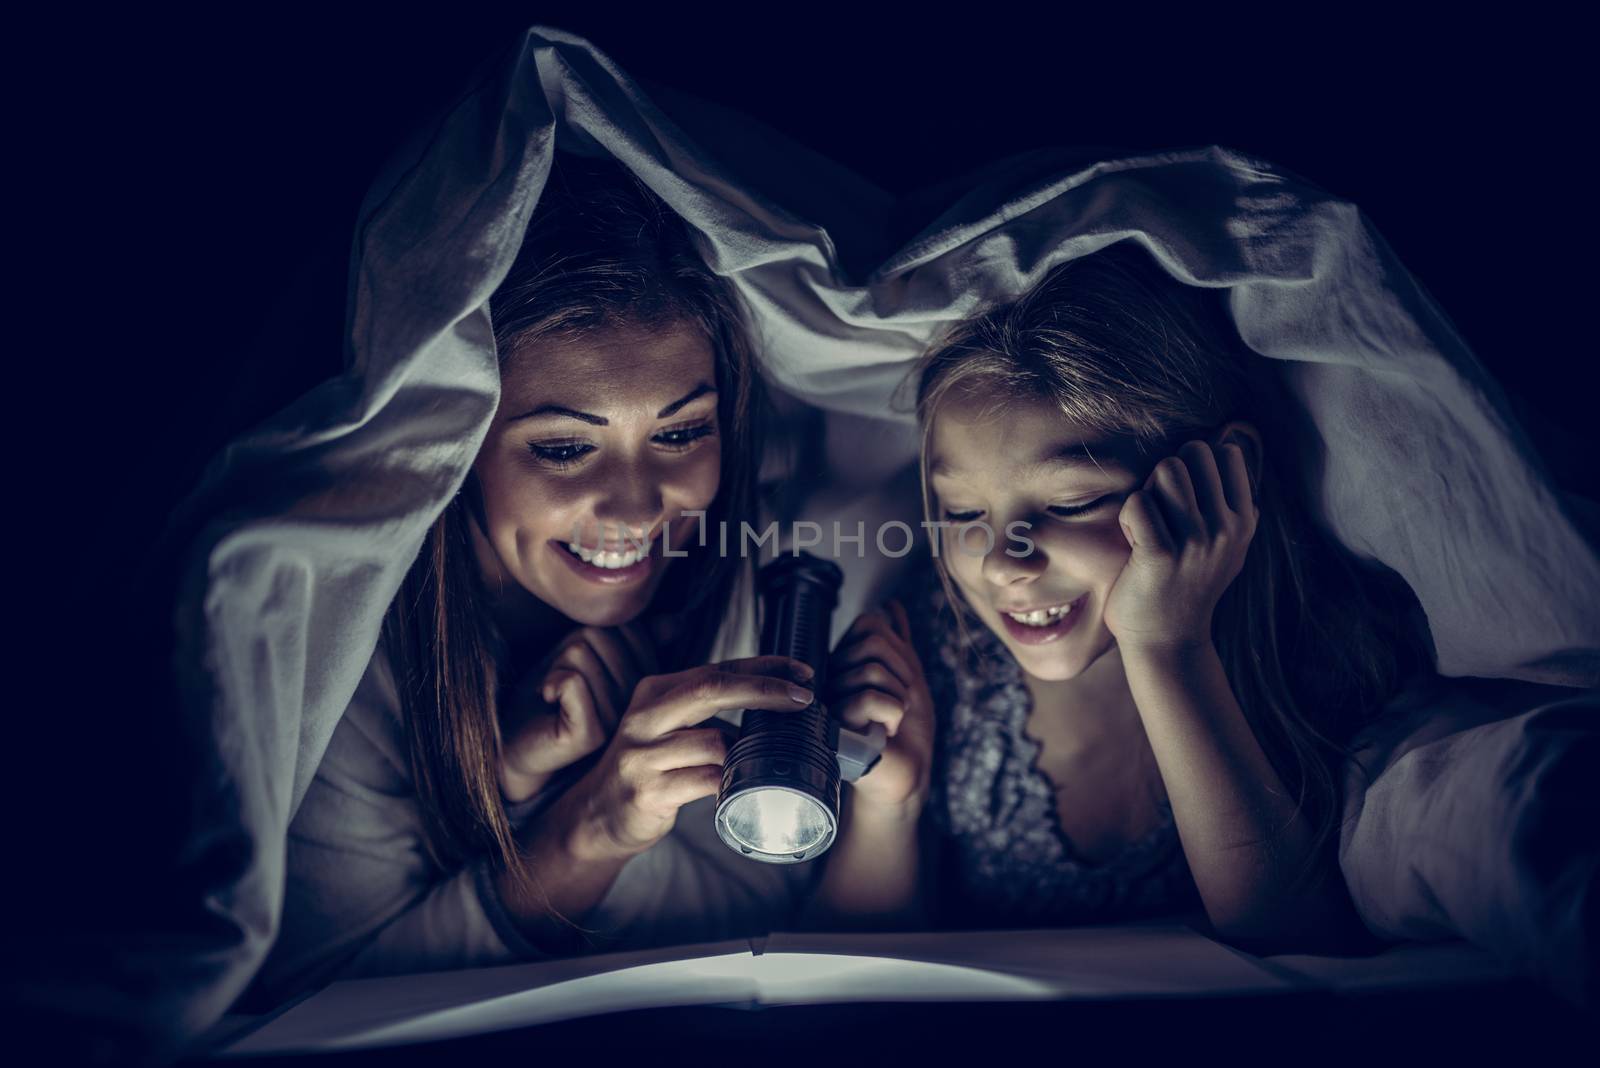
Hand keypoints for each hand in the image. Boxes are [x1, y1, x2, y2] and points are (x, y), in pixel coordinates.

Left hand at [499, 624, 656, 803]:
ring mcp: (620, 722)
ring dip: (556, 667)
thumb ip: (633, 640)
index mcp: (651, 685)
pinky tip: (548, 701)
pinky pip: (572, 680)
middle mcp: (642, 705)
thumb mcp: (595, 657)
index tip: (583, 665)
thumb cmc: (557, 697)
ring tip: (555, 694)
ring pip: (581, 652)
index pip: (627, 627)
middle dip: (570, 649)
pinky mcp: (593, 735)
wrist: (525, 743)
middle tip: (564, 681)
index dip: (592, 634)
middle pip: (601, 635)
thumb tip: (678, 621)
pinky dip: (550, 681)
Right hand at [550, 655, 817, 860]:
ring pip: (714, 742)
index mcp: (654, 692)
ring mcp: (642, 755)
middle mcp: (644, 716)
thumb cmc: (649, 767)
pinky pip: (706, 781)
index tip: (802, 673)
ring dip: (746, 752)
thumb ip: (708, 711)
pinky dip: (730, 784)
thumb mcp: (669, 727)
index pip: (716, 669)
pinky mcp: (647, 791)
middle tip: (803, 698)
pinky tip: (737, 789)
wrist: (597, 814)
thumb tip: (776, 702)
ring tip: (761, 762)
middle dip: (764, 690)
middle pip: (711, 690)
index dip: (763, 668)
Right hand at [828, 601, 934, 813]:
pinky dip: (893, 714)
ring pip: (872, 670)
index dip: (899, 649)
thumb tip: (890, 605)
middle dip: (903, 673)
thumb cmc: (907, 731)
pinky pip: (868, 698)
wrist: (905, 773)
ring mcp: (830, 698)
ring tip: (894, 719)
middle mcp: (832, 676)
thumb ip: (898, 642)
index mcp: (847, 662)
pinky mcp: (833, 723)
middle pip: (874, 643)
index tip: (904, 681)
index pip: (870, 624)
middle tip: (901, 703)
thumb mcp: (908, 677)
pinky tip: (887, 730)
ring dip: (900, 697)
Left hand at [1105, 439, 1257, 650]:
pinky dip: (1128, 515)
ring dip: (1148, 492)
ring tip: (1149, 525)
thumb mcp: (1228, 546)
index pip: (1225, 452)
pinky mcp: (1161, 556)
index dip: (1195, 464)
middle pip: (1193, 453)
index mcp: (1244, 521)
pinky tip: (1133, 540)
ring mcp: (1197, 543)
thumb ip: (1232, 503)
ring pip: (1167, 470)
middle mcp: (1227, 529)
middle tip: (1162, 511)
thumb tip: (1230, 447)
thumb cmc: (1186, 586)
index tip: (1186, 499)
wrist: (1167, 640)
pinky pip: (1138, 503)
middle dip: (1169, 473)